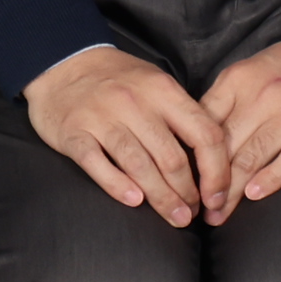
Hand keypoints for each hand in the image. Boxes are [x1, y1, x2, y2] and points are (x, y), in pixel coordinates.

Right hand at [25, 43, 233, 224]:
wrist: (62, 63)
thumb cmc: (116, 79)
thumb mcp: (155, 83)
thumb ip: (180, 113)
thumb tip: (212, 157)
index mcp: (162, 90)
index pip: (204, 134)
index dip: (216, 171)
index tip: (218, 195)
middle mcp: (135, 103)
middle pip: (172, 158)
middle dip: (188, 193)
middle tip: (193, 213)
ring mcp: (102, 117)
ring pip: (139, 166)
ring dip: (162, 198)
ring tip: (175, 217)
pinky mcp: (74, 132)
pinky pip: (98, 164)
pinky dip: (117, 185)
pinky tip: (134, 201)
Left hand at [199, 34, 280, 197]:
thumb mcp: (252, 69)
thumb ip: (228, 99)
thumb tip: (198, 135)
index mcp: (238, 80)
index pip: (203, 124)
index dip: (191, 157)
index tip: (184, 182)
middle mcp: (260, 97)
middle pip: (224, 147)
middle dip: (208, 184)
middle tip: (198, 211)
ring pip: (251, 158)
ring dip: (233, 192)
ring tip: (219, 216)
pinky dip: (271, 178)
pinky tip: (256, 195)